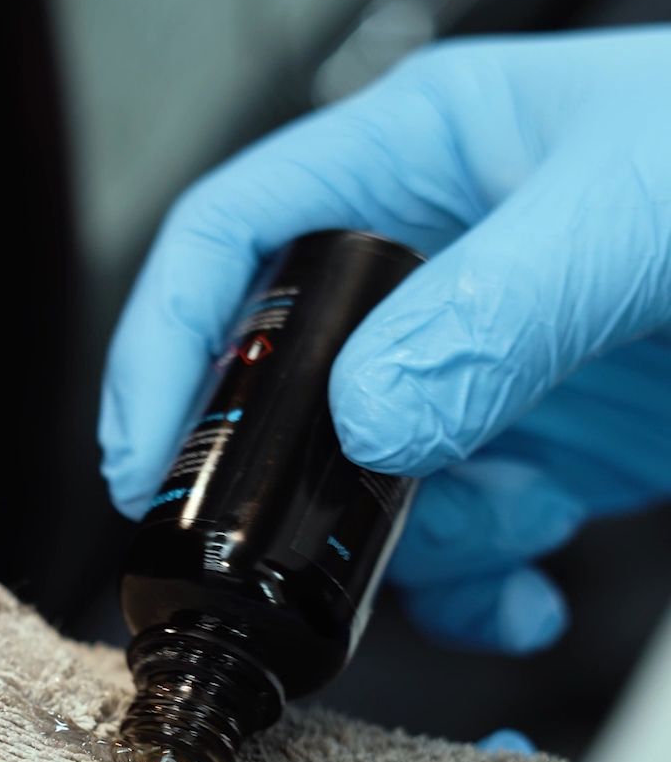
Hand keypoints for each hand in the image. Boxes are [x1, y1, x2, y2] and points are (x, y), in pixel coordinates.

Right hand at [99, 28, 670, 652]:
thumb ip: (492, 312)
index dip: (167, 346)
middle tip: (315, 554)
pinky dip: (475, 594)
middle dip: (299, 490)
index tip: (140, 460)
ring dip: (416, 550)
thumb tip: (372, 420)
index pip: (234, 243)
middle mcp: (432, 275)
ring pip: (371, 492)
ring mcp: (480, 373)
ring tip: (509, 533)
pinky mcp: (536, 451)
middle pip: (291, 395)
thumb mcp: (628, 211)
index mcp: (416, 164)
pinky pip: (457, 542)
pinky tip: (526, 598)